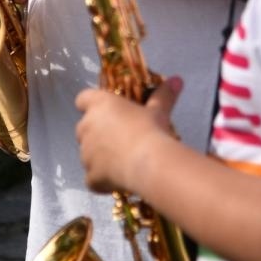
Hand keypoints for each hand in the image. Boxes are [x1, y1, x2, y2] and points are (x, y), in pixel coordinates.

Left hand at [75, 76, 182, 193]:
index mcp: (99, 105)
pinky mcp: (90, 177)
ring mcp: (85, 154)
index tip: (106, 110)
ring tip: (123, 161)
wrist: (147, 163)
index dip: (91, 104)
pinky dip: (102, 179)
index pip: (83, 98)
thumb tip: (177, 80)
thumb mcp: (159, 111)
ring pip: (87, 154)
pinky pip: (93, 178)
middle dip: (97, 133)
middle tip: (120, 137)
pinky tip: (119, 181)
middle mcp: (86, 126)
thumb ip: (164, 95)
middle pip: (84, 127)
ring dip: (99, 156)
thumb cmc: (150, 129)